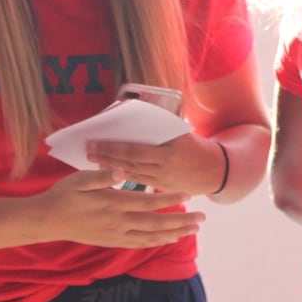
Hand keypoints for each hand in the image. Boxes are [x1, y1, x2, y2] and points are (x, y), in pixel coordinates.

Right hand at [33, 168, 203, 247]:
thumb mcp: (80, 179)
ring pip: (152, 236)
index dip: (169, 199)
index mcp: (114, 203)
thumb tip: (121, 172)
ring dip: (174, 233)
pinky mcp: (112, 241)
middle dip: (182, 221)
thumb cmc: (64, 194)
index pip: (148, 202)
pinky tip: (170, 239)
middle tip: (203, 219)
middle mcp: (119, 222)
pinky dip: (157, 242)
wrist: (47, 220)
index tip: (188, 195)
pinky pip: (140, 244)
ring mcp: (116, 234)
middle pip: (157, 223)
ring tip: (193, 230)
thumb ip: (102, 175)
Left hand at [86, 135, 225, 195]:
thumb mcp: (182, 131)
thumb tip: (135, 112)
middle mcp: (165, 167)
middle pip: (129, 162)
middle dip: (106, 156)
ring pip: (130, 173)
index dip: (112, 147)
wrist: (214, 171)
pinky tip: (108, 171)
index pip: (135, 149)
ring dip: (109, 167)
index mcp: (170, 151)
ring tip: (92, 160)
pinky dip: (121, 175)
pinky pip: (137, 182)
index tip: (94, 142)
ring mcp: (163, 180)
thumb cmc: (194, 145)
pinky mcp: (161, 189)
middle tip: (87, 150)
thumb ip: (161, 125)